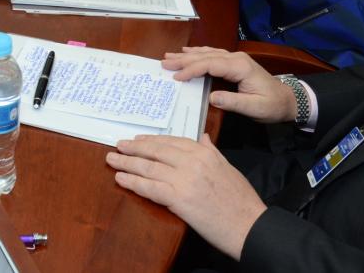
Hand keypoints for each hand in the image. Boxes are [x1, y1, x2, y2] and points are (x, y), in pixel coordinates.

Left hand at [106, 133, 266, 260]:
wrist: (250, 226)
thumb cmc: (242, 201)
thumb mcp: (228, 168)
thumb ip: (212, 151)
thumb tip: (204, 138)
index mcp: (205, 153)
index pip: (171, 142)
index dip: (151, 141)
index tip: (137, 140)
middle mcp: (193, 162)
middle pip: (156, 151)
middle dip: (134, 149)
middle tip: (118, 146)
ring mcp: (185, 179)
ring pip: (149, 168)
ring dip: (127, 163)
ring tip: (112, 160)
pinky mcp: (179, 199)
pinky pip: (150, 188)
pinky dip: (133, 182)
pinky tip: (121, 179)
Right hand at [161, 46, 297, 123]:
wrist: (289, 100)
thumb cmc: (272, 105)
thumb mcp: (254, 108)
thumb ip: (233, 102)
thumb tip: (211, 97)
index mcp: (240, 67)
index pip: (210, 65)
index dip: (191, 70)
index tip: (176, 77)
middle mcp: (236, 59)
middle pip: (205, 56)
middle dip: (183, 59)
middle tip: (164, 63)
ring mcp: (235, 59)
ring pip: (207, 53)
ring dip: (187, 55)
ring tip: (170, 56)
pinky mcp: (235, 63)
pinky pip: (212, 54)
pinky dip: (198, 53)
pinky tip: (188, 51)